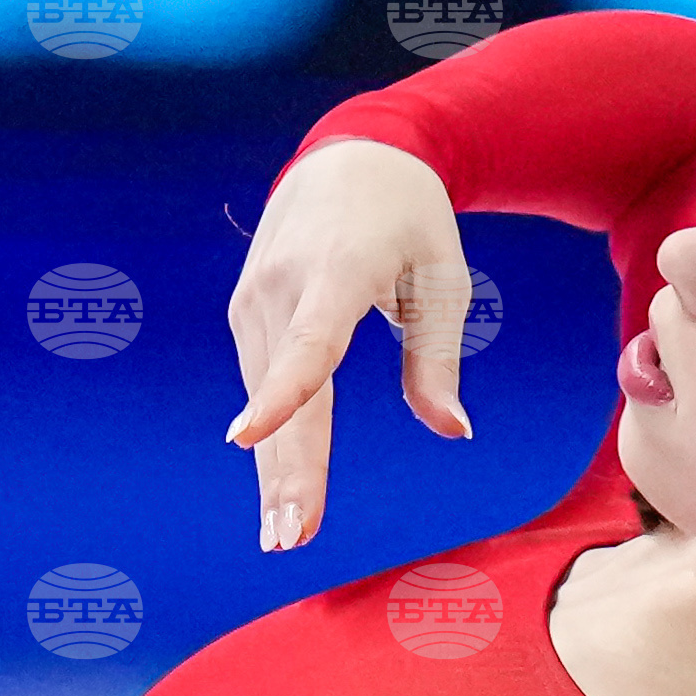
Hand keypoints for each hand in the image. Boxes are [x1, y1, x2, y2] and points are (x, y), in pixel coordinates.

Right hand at [223, 140, 472, 552]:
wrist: (350, 156)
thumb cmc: (409, 219)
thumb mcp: (442, 278)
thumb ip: (437, 356)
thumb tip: (451, 430)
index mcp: (336, 271)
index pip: (306, 343)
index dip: (278, 395)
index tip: (244, 439)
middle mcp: (282, 286)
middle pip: (281, 393)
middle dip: (283, 470)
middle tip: (287, 539)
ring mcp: (256, 300)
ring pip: (265, 400)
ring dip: (273, 470)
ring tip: (284, 534)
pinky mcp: (248, 314)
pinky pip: (262, 385)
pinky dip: (271, 440)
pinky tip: (280, 491)